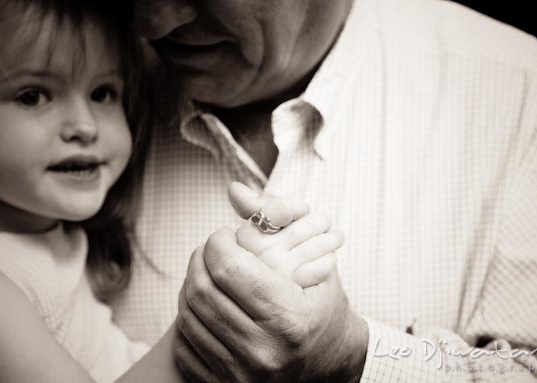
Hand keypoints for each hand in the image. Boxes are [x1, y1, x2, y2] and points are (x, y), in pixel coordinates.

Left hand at [174, 186, 368, 381]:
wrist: (333, 363)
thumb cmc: (324, 307)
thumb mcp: (318, 262)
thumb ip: (276, 223)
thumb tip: (233, 190)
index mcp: (288, 318)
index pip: (229, 268)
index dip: (218, 242)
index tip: (224, 236)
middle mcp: (262, 351)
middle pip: (202, 290)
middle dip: (200, 259)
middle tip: (212, 251)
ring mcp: (241, 374)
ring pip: (188, 316)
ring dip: (191, 285)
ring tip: (208, 273)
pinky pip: (185, 346)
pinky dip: (189, 318)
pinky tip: (206, 304)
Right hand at [229, 182, 344, 286]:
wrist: (274, 315)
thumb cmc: (264, 266)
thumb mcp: (256, 236)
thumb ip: (252, 209)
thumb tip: (234, 188)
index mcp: (243, 238)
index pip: (279, 209)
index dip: (296, 207)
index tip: (303, 210)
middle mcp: (257, 255)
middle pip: (304, 225)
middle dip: (319, 222)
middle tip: (325, 223)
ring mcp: (276, 273)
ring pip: (318, 243)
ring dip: (329, 239)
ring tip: (335, 237)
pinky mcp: (295, 292)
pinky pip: (323, 265)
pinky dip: (328, 261)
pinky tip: (327, 261)